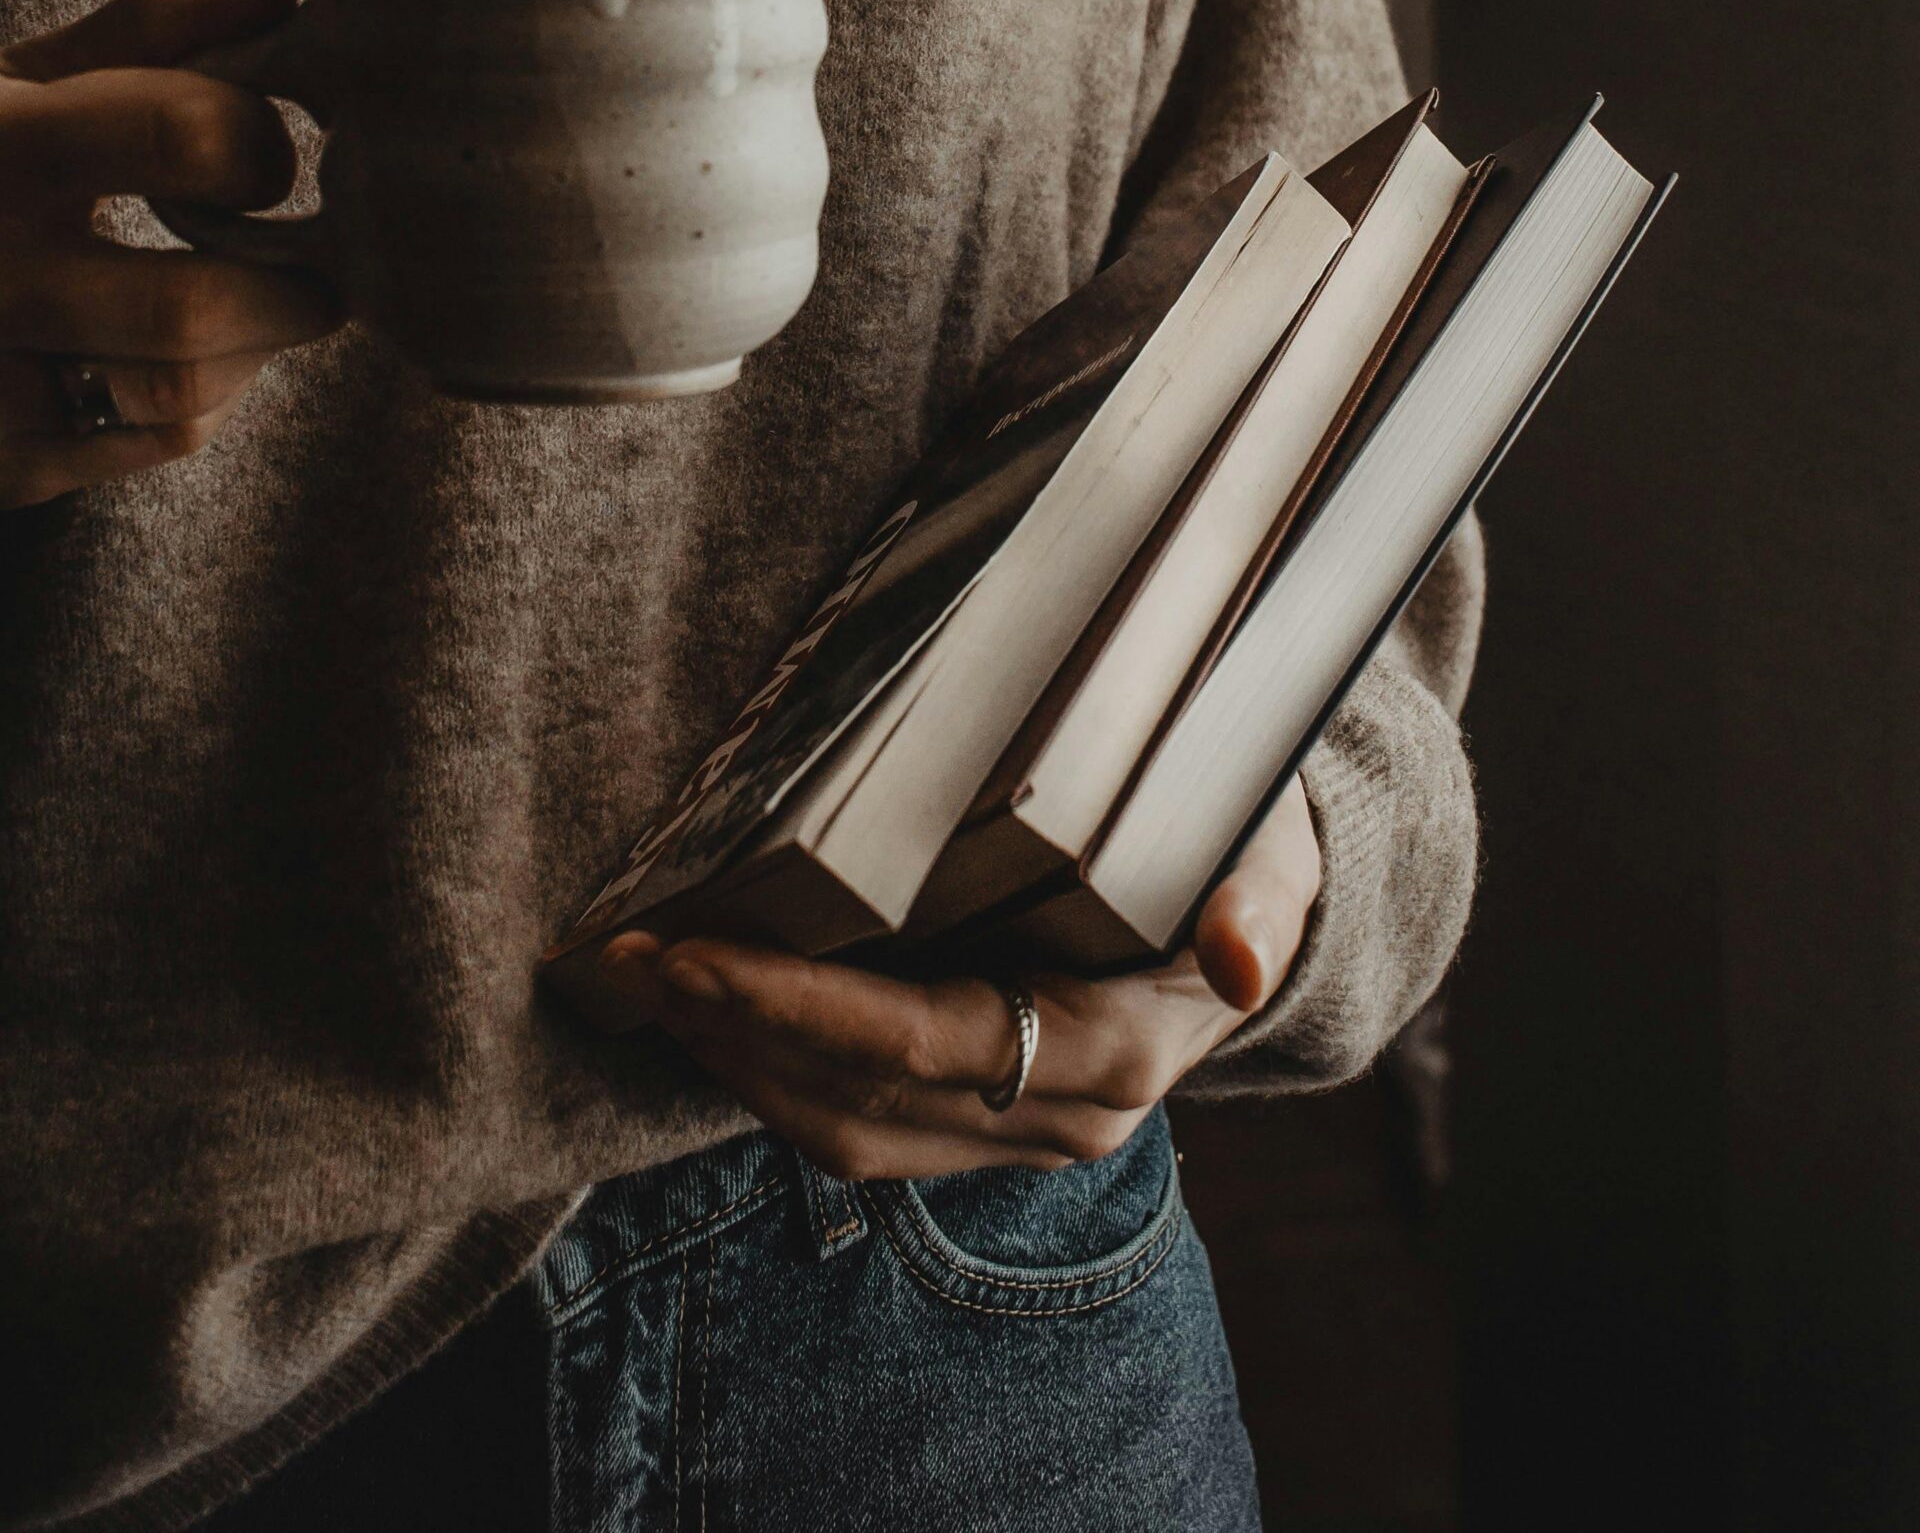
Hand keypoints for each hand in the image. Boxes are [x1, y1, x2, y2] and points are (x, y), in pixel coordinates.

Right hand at [0, 0, 341, 509]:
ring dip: (254, 348)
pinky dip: (204, 398)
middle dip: (293, 289)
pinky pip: (152, 442)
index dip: (258, 143)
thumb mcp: (32, 78)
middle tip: (320, 263)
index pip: (184, 137)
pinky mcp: (4, 458)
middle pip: (193, 309)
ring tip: (263, 303)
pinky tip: (192, 350)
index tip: (263, 152)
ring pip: (178, 393)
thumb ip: (156, 27)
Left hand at [598, 773, 1321, 1177]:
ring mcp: (1020, 1135)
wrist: (1259, 911)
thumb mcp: (1266, 853)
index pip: (927, 1046)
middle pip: (862, 1103)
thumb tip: (1239, 959)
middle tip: (631, 957)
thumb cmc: (1243, 852)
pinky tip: (714, 1013)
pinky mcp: (982, 1122)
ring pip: (846, 1133)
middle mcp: (1063, 1117)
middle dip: (736, 1036)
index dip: (803, 1010)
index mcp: (1116, 1052)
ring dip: (737, 1065)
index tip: (694, 958)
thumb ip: (1257, 902)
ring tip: (648, 985)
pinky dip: (774, 1072)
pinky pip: (859, 1122)